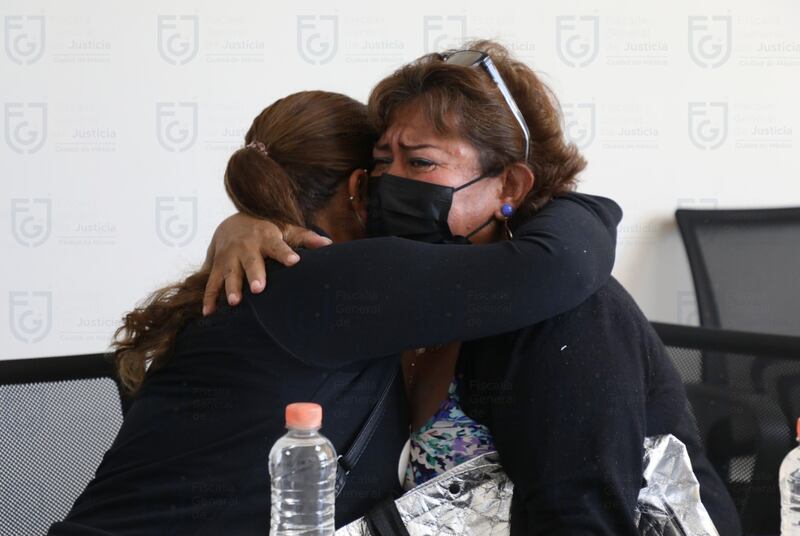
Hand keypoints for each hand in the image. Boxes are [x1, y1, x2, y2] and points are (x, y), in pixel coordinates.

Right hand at [202, 213, 331, 315]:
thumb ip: (306, 238)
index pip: (277, 246)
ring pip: (229, 273)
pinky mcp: (217, 266)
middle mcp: (246, 247)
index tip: (294, 261)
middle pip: (250, 261)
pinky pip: (211, 283)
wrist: (232, 222)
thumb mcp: (286, 229)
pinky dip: (209, 297)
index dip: (285, 253)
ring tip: (234, 302)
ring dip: (230, 287)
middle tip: (258, 289)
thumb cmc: (266, 230)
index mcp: (266, 237)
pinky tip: (209, 313)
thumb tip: (329, 245)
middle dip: (254, 274)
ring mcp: (229, 257)